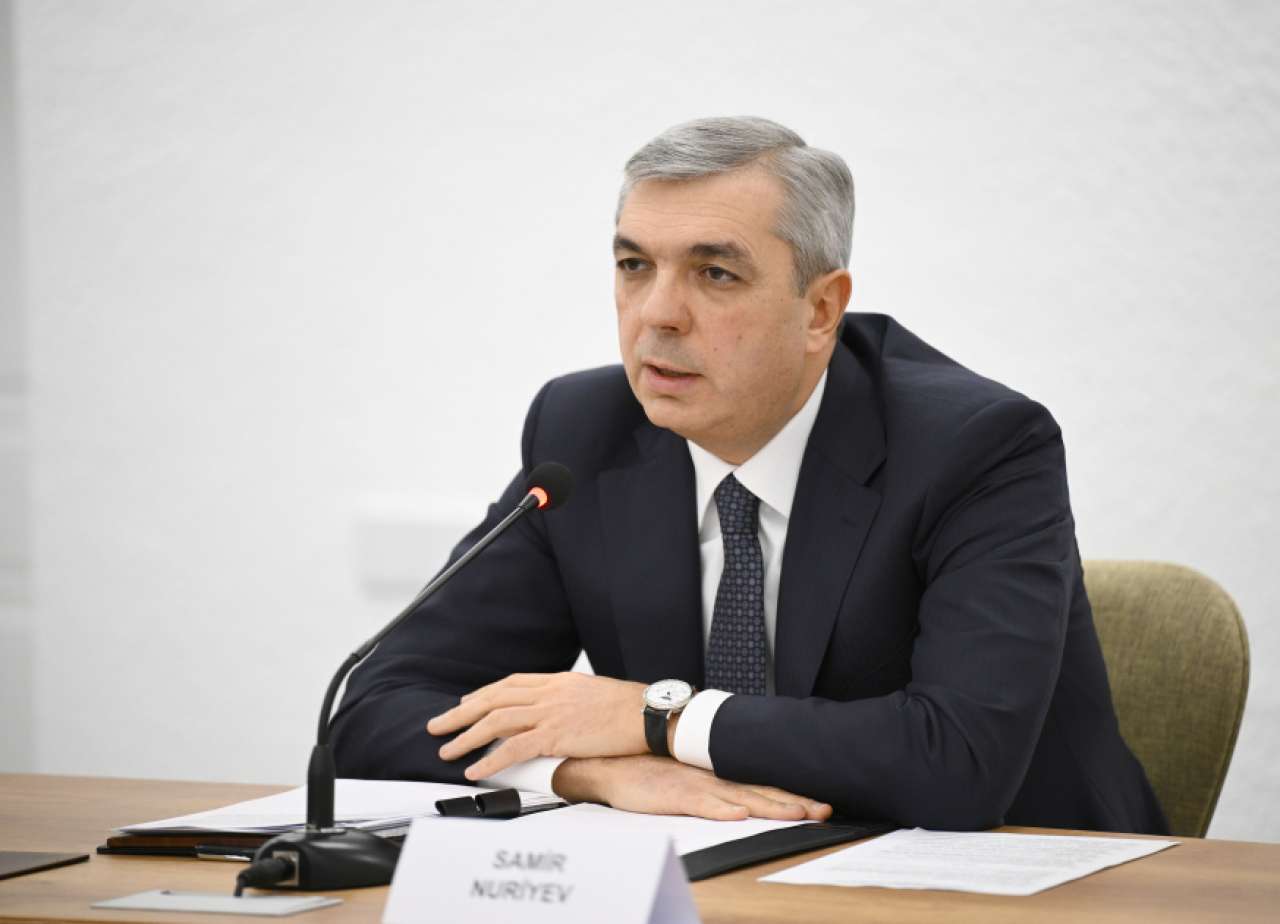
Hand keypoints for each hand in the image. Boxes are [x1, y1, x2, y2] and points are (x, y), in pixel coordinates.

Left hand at [426, 672, 648, 779]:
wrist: (649, 713)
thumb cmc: (630, 707)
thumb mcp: (594, 692)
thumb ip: (569, 699)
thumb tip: (558, 712)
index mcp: (558, 681)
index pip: (511, 683)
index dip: (484, 694)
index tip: (466, 703)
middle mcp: (549, 692)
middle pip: (493, 698)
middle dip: (461, 713)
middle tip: (437, 726)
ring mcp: (551, 712)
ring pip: (496, 720)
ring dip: (466, 736)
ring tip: (447, 751)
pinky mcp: (556, 735)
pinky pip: (514, 748)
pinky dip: (490, 758)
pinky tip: (475, 769)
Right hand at [552, 755, 833, 821]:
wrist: (611, 763)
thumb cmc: (650, 771)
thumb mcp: (688, 775)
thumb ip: (715, 782)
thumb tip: (742, 798)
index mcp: (717, 773)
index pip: (762, 785)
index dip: (792, 794)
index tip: (820, 804)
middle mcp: (712, 777)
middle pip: (761, 791)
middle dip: (794, 802)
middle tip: (824, 810)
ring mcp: (695, 785)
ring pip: (740, 797)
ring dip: (770, 806)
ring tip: (797, 814)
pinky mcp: (674, 795)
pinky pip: (702, 804)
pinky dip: (721, 809)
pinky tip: (739, 815)